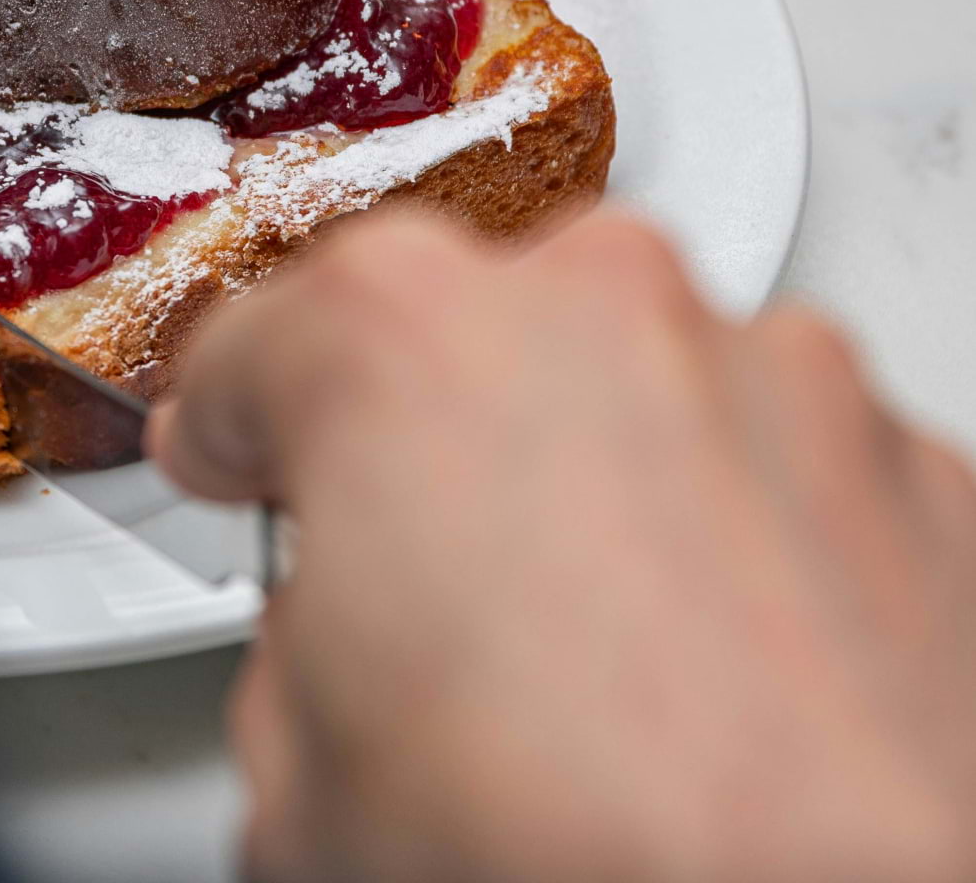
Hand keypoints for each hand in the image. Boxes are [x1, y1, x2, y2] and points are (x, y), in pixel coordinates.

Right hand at [150, 208, 975, 882]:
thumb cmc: (582, 852)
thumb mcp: (300, 784)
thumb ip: (288, 656)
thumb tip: (336, 667)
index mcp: (396, 340)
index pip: (253, 352)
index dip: (228, 430)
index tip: (235, 463)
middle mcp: (596, 307)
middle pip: (463, 342)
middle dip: (434, 452)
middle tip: (428, 607)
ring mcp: (780, 374)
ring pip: (639, 389)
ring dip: (606, 490)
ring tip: (607, 674)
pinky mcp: (928, 471)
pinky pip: (790, 474)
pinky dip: (757, 550)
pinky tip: (735, 691)